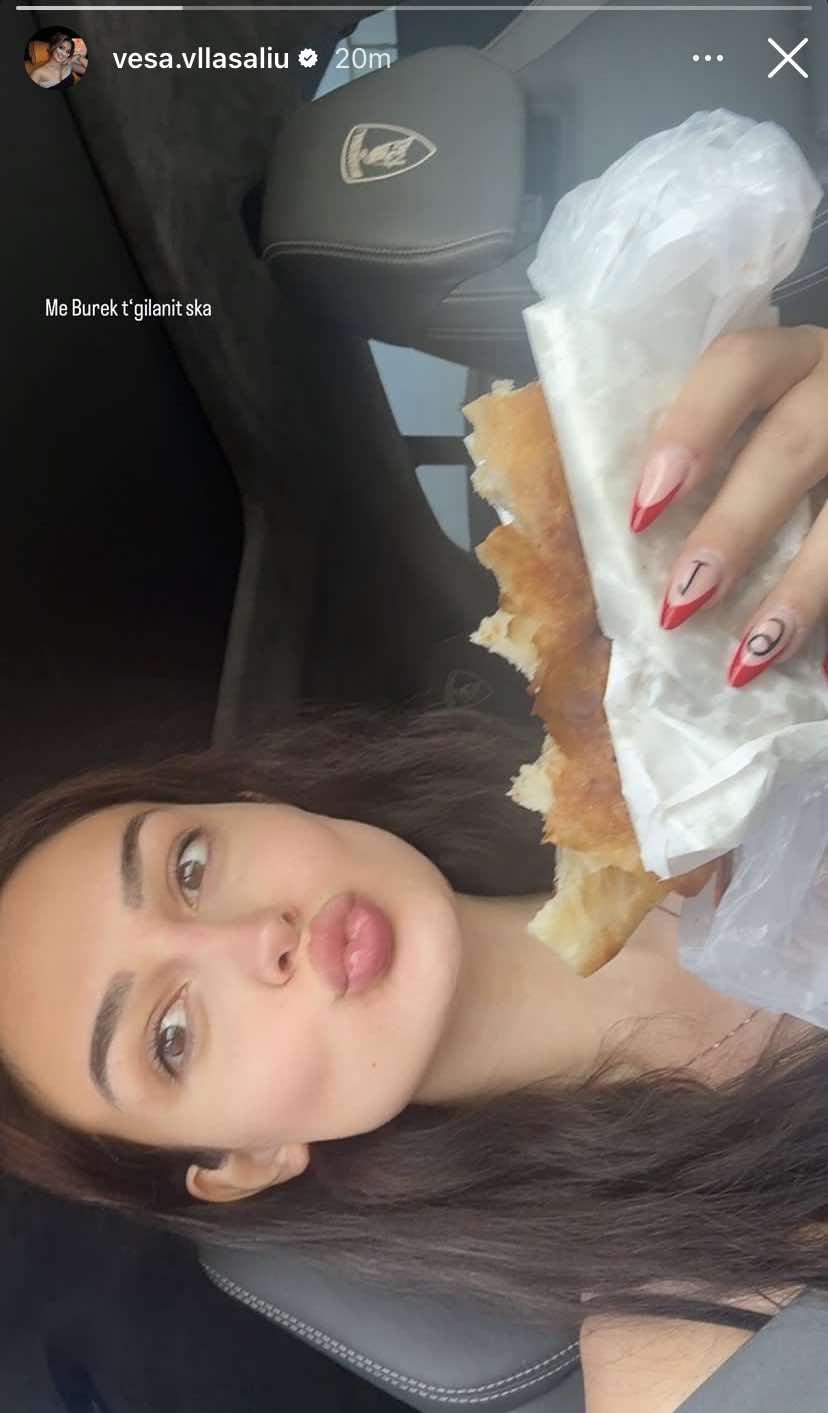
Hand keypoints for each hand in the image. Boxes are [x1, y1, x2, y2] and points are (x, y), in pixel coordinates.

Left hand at [629, 325, 827, 687]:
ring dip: (800, 592)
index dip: (689, 431)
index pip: (738, 366)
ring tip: (748, 659)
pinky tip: (822, 674)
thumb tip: (634, 538)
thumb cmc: (789, 426)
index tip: (644, 509)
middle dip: (734, 529)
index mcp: (792, 356)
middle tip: (682, 602)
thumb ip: (713, 453)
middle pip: (792, 446)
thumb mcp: (761, 412)